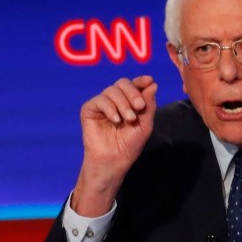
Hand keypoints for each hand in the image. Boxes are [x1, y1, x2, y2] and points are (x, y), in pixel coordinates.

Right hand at [71, 75, 157, 216]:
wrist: (114, 161)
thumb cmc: (129, 145)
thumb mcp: (145, 124)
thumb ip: (148, 104)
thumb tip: (152, 83)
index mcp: (129, 102)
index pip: (134, 85)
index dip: (141, 80)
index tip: (149, 80)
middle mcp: (115, 100)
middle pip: (123, 83)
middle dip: (133, 93)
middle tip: (139, 107)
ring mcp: (102, 104)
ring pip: (112, 90)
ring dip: (123, 104)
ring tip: (129, 119)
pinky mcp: (89, 109)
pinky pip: (100, 100)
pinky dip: (110, 108)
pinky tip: (116, 120)